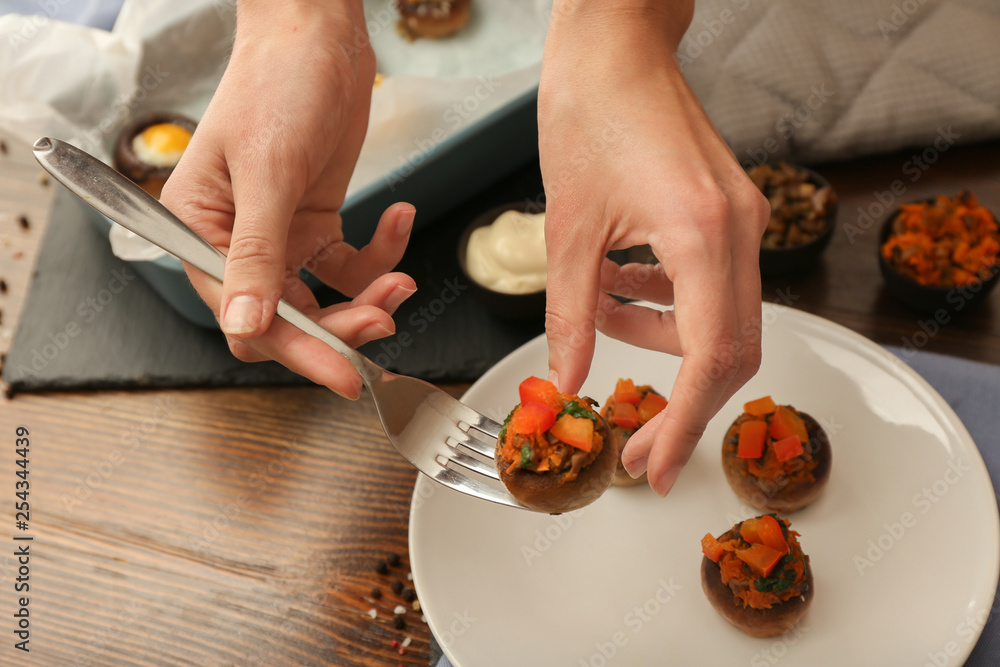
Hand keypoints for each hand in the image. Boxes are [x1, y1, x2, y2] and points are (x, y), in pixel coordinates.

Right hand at [161, 1, 415, 398]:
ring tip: (400, 279)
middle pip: (287, 318)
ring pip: (322, 300)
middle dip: (339, 327)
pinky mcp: (316, 224)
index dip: (296, 349)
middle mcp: (236, 243)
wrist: (317, 37)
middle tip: (384, 323)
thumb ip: (256, 253)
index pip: (244, 317)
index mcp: (200, 233)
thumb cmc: (277, 85)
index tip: (343, 373)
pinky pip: (348, 265)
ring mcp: (280, 237)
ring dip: (365, 298)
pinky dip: (379, 255)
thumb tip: (246, 324)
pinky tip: (399, 220)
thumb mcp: (267, 172)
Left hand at [539, 1, 769, 495]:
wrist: (614, 47)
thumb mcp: (566, 229)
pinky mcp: (728, 212)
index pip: (710, 359)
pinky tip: (620, 286)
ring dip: (665, 339)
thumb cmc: (588, 113)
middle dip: (685, 401)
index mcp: (705, 235)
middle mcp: (741, 231)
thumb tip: (570, 380)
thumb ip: (570, 315)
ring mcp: (742, 220)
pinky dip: (668, 302)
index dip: (685, 423)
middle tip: (638, 437)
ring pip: (723, 319)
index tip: (654, 465)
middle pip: (733, 350)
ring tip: (603, 318)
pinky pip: (712, 283)